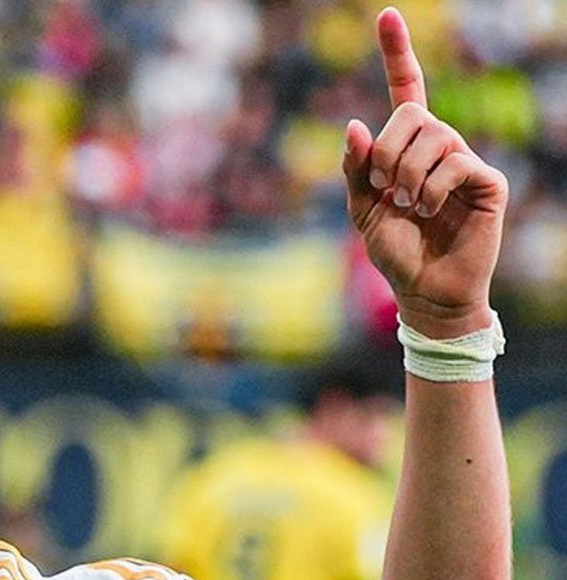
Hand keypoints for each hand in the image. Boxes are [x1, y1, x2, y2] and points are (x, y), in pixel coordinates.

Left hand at [343, 8, 507, 338]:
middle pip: (411, 114)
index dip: (397, 53)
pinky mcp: (486, 181)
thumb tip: (356, 124)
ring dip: (406, 175)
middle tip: (385, 188)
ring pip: (433, 136)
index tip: (386, 15)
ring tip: (408, 206)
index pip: (406, 90)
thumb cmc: (394, 250)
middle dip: (387, 152)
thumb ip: (356, 168)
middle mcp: (438, 145)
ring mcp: (464, 160)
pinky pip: (454, 163)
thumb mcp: (361, 208)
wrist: (424, 290)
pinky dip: (431, 189)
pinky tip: (429, 211)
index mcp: (406, 147)